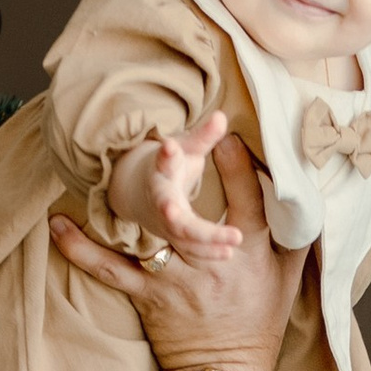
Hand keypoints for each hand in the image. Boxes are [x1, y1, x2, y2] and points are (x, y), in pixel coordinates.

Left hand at [54, 129, 299, 370]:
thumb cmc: (257, 325)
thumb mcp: (287, 280)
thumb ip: (292, 235)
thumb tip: (300, 190)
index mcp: (250, 257)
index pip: (247, 204)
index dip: (238, 168)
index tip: (226, 136)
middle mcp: (212, 266)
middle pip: (194, 216)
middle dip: (181, 178)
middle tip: (169, 143)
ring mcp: (175, 282)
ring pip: (154, 235)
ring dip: (136, 202)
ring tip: (115, 168)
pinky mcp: (147, 297)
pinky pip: (110, 270)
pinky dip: (81, 249)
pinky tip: (58, 224)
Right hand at [147, 108, 243, 258]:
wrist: (139, 192)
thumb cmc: (170, 167)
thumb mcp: (185, 149)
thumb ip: (203, 137)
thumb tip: (222, 116)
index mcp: (161, 174)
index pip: (162, 164)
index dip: (166, 156)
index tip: (170, 147)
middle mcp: (161, 201)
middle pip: (172, 214)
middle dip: (195, 226)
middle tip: (221, 230)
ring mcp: (165, 223)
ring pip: (182, 237)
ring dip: (206, 243)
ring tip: (232, 243)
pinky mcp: (172, 239)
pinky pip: (188, 251)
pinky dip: (206, 254)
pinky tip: (227, 253)